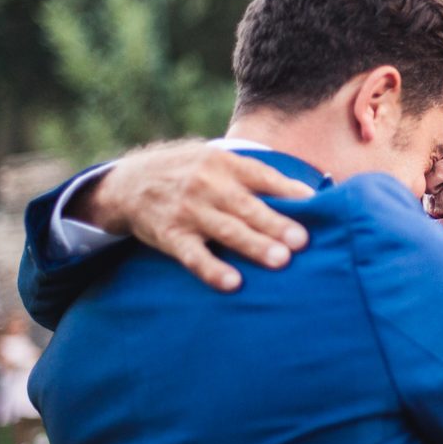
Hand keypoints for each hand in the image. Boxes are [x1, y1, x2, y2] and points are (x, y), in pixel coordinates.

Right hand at [67, 139, 314, 290]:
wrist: (128, 183)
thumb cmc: (189, 173)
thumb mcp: (215, 161)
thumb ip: (253, 175)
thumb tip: (305, 193)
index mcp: (224, 164)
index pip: (262, 175)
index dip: (288, 189)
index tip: (314, 203)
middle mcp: (207, 185)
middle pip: (247, 206)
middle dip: (275, 223)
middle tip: (302, 240)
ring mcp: (188, 211)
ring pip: (226, 230)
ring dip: (253, 245)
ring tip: (281, 260)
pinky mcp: (171, 236)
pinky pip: (193, 256)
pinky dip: (212, 269)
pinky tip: (232, 282)